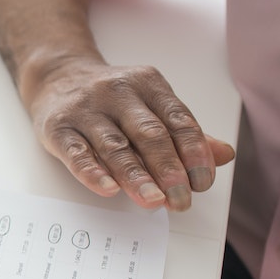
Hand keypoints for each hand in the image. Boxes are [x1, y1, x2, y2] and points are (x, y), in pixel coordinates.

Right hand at [23, 55, 235, 211]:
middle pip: (149, 134)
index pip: (178, 120)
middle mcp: (118, 93)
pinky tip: (108, 188)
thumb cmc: (110, 99)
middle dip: (168, 169)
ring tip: (153, 201)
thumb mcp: (149, 105)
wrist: (56, 77)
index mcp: (148, 84)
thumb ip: (183, 132)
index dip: (194, 152)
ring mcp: (86, 110)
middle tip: (181, 199)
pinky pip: (77, 153)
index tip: (203, 181)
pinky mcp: (58, 128)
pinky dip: (93, 172)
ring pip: (115, 146)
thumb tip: (223, 155)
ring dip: (136, 176)